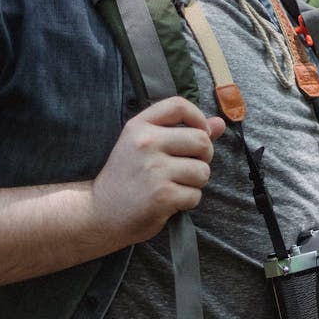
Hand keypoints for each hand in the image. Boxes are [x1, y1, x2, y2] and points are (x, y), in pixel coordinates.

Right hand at [93, 97, 224, 244]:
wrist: (99, 213)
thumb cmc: (125, 179)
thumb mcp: (144, 147)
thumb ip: (181, 132)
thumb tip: (219, 124)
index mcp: (140, 126)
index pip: (179, 105)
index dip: (198, 118)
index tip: (200, 133)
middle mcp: (146, 143)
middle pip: (201, 141)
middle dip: (204, 157)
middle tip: (188, 167)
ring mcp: (154, 170)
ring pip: (203, 171)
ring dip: (196, 182)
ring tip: (176, 185)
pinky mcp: (162, 195)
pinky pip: (195, 195)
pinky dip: (187, 201)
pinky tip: (169, 201)